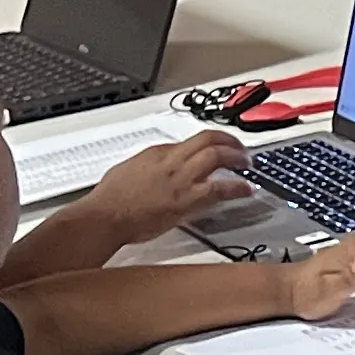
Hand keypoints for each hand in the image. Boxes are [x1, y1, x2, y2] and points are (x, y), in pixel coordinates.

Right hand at [76, 129, 252, 244]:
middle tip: (240, 148)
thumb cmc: (111, 199)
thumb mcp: (127, 171)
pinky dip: (237, 187)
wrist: (107, 215)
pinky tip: (246, 189)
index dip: (207, 145)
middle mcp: (171, 160)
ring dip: (237, 157)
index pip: (189, 142)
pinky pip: (220, 188)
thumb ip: (145, 168)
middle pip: (207, 139)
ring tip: (247, 164)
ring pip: (217, 155)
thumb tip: (152, 172)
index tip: (215, 149)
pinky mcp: (187, 199)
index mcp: (156, 153)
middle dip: (228, 140)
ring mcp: (181, 178)